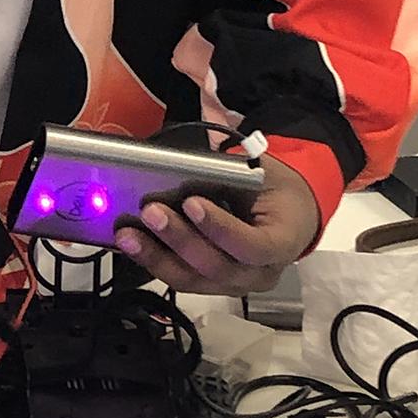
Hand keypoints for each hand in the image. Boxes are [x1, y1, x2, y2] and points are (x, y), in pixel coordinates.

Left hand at [112, 156, 320, 296]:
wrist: (289, 218)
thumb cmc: (277, 194)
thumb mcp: (267, 173)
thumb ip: (237, 164)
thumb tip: (205, 131)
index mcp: (282, 243)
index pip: (253, 246)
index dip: (220, 228)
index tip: (192, 202)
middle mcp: (259, 273)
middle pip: (216, 267)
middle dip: (180, 240)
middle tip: (151, 212)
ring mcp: (234, 284)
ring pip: (193, 280)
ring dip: (157, 256)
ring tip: (128, 235)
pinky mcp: (211, 285)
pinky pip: (182, 279)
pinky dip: (154, 261)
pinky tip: (132, 244)